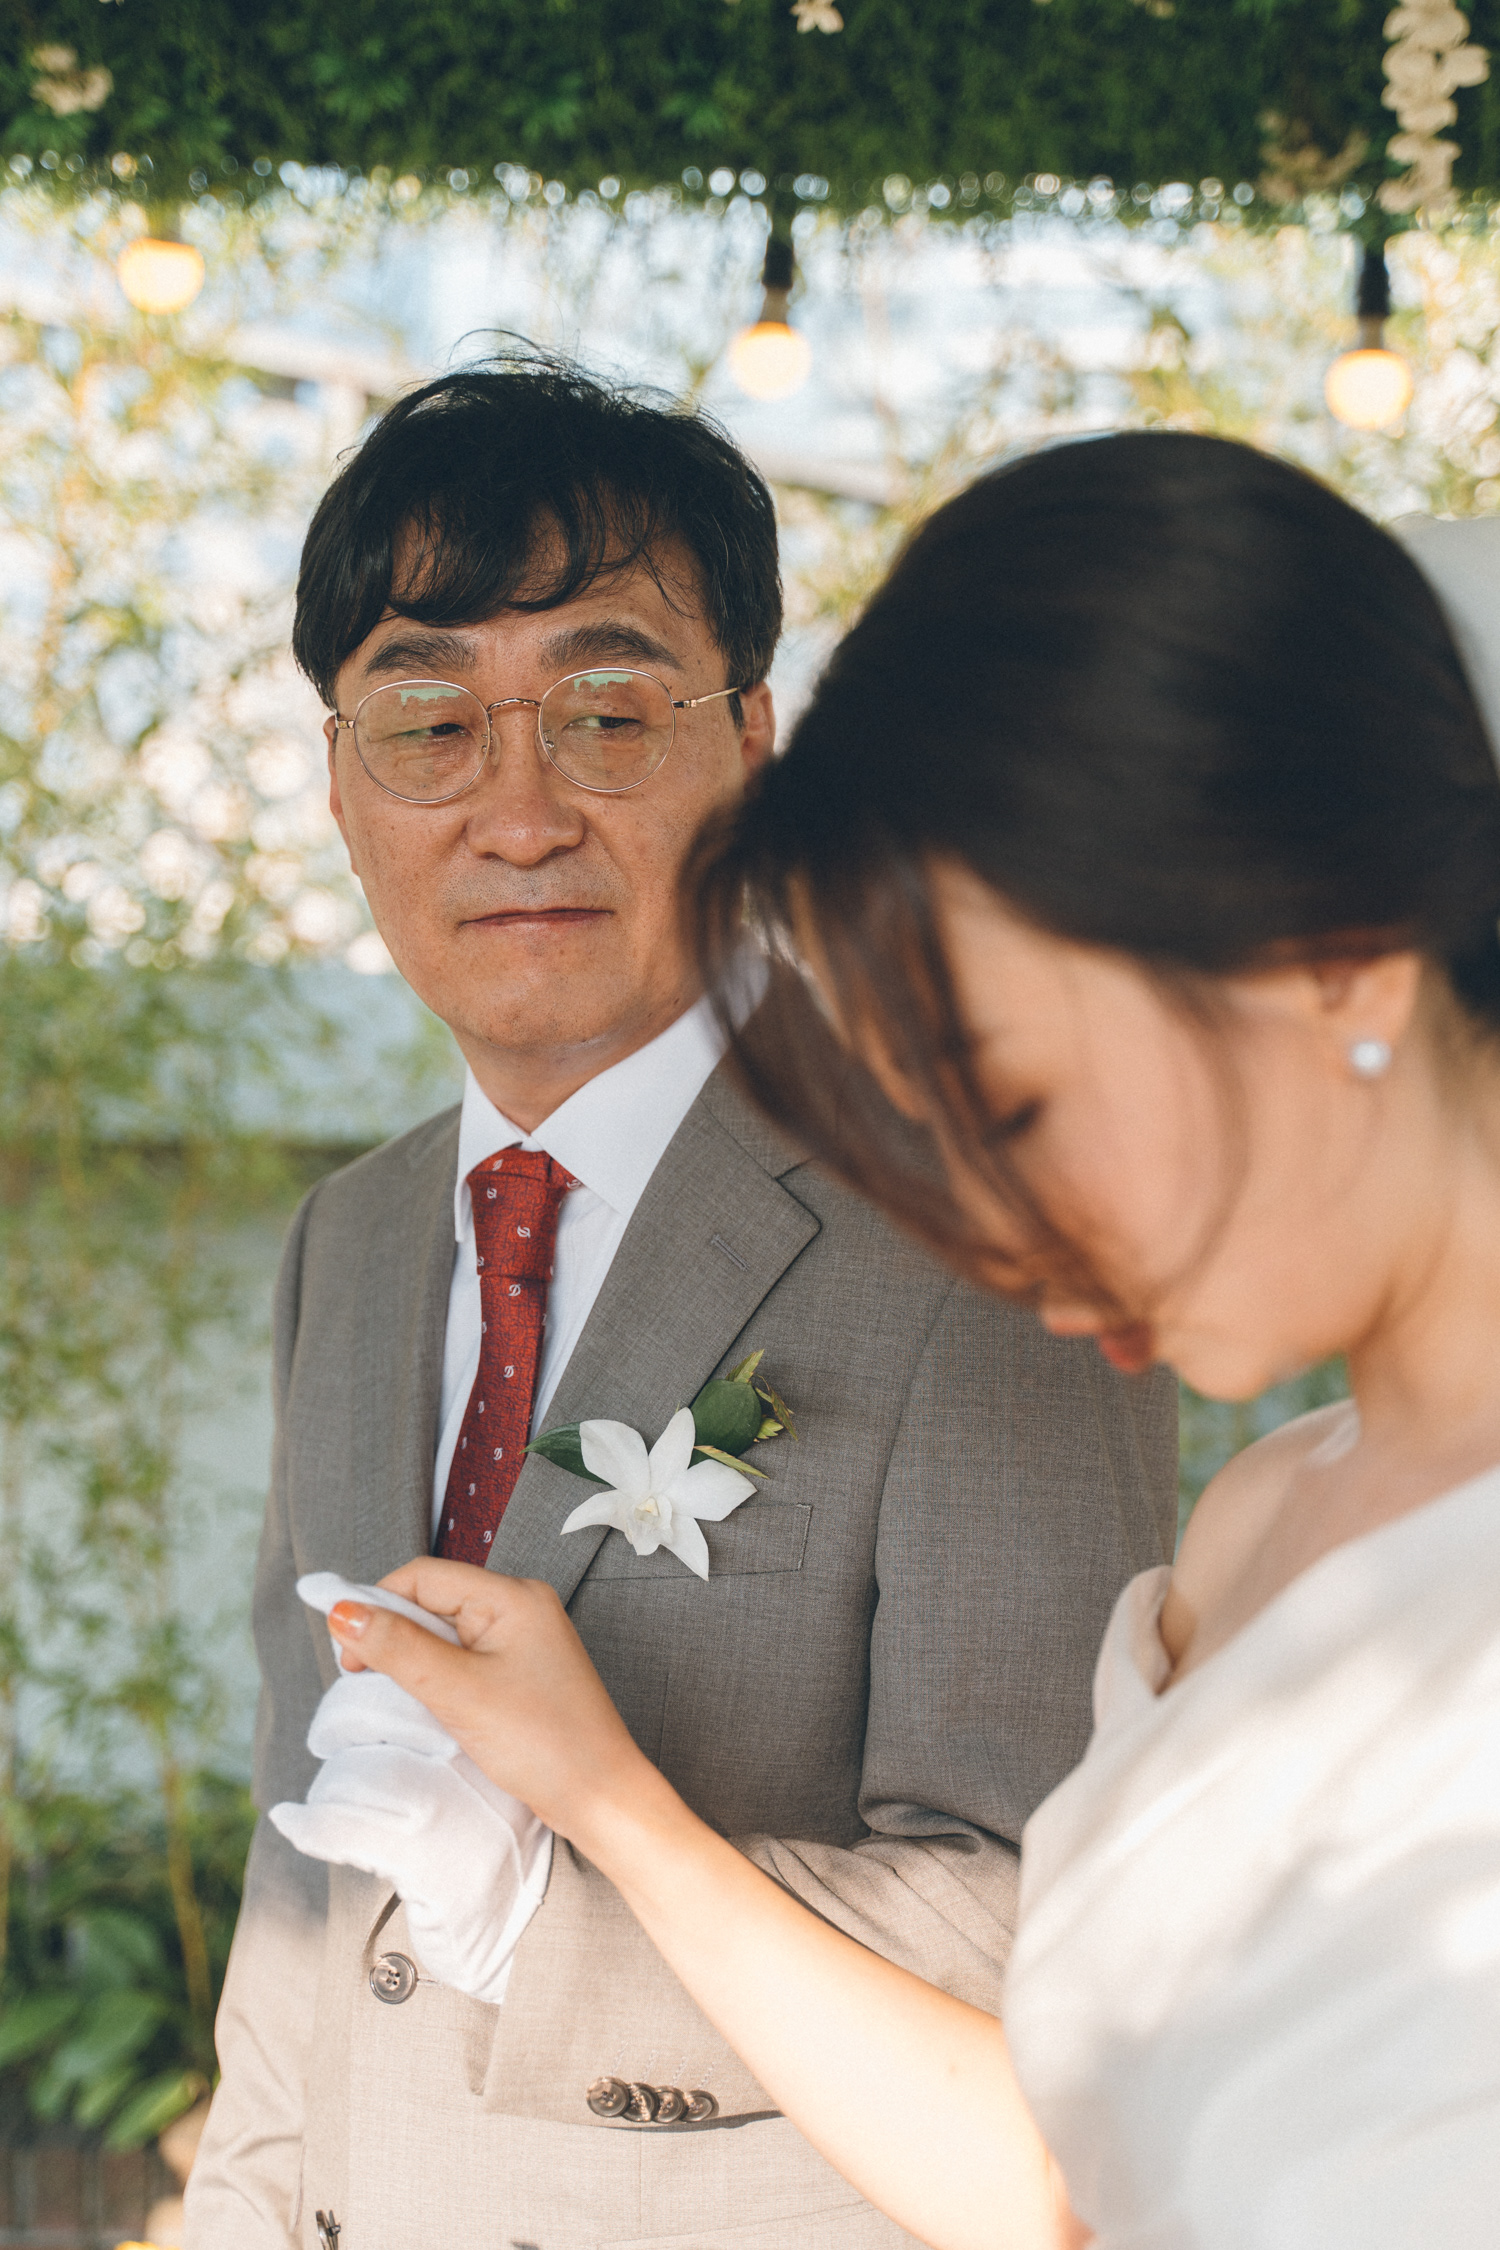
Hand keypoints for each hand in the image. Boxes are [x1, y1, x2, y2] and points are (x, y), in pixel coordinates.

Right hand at [328, 1559, 670, 1854]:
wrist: (600, 1797)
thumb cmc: (542, 1743)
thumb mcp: (458, 1692)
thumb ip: (398, 1648)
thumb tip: (342, 1612)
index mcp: (512, 1595)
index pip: (422, 1576)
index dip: (376, 1607)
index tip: (348, 1658)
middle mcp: (520, 1606)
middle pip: (432, 1601)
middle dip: (394, 1635)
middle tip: (366, 1680)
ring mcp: (524, 1640)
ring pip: (445, 1633)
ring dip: (414, 1660)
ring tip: (403, 1698)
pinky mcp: (522, 1672)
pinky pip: (465, 1658)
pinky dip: (438, 1678)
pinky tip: (430, 1705)